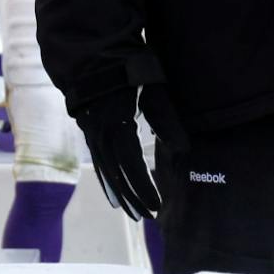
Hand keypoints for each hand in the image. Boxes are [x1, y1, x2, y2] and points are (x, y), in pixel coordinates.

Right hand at [74, 82, 185, 220]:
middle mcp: (102, 137)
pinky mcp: (91, 136)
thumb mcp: (153, 90)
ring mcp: (93, 137)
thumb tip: (183, 149)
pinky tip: (114, 198)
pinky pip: (100, 166)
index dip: (145, 187)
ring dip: (122, 195)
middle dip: (134, 198)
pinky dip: (108, 184)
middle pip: (119, 175)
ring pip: (108, 174)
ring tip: (134, 214)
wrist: (94, 56)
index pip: (133, 166)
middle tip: (149, 217)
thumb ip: (166, 120)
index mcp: (118, 126)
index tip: (157, 206)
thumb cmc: (128, 70)